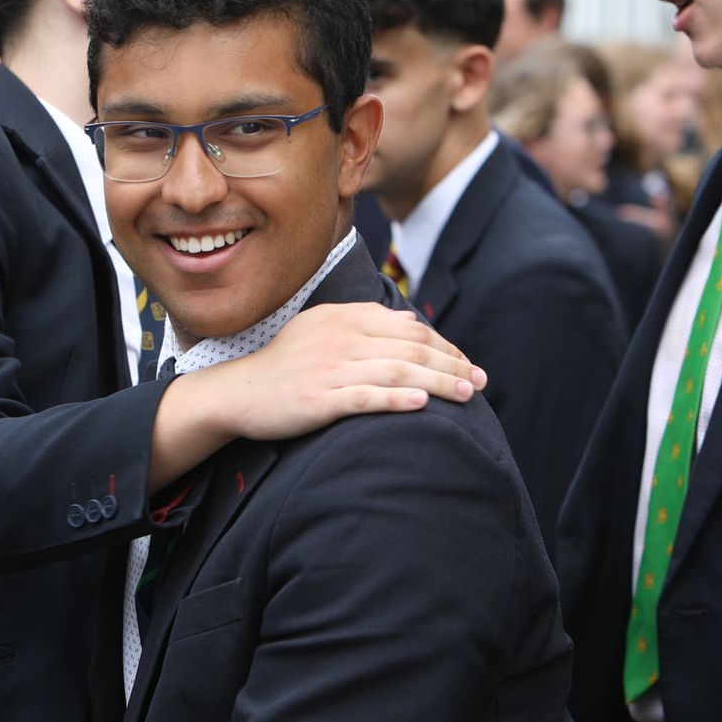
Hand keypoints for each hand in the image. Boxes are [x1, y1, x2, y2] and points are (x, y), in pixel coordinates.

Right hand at [216, 302, 483, 434]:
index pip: (409, 330)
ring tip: (467, 394)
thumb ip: (366, 321)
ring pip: (396, 371)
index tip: (468, 364)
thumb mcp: (323, 328)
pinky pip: (364, 397)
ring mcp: (330, 369)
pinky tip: (421, 404)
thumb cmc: (287, 363)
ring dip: (438, 382)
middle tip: (481, 382)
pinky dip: (396, 399)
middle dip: (452, 365)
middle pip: (410, 349)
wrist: (239, 392)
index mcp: (345, 317)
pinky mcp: (319, 399)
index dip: (445, 346)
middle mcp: (341, 338)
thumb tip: (412, 322)